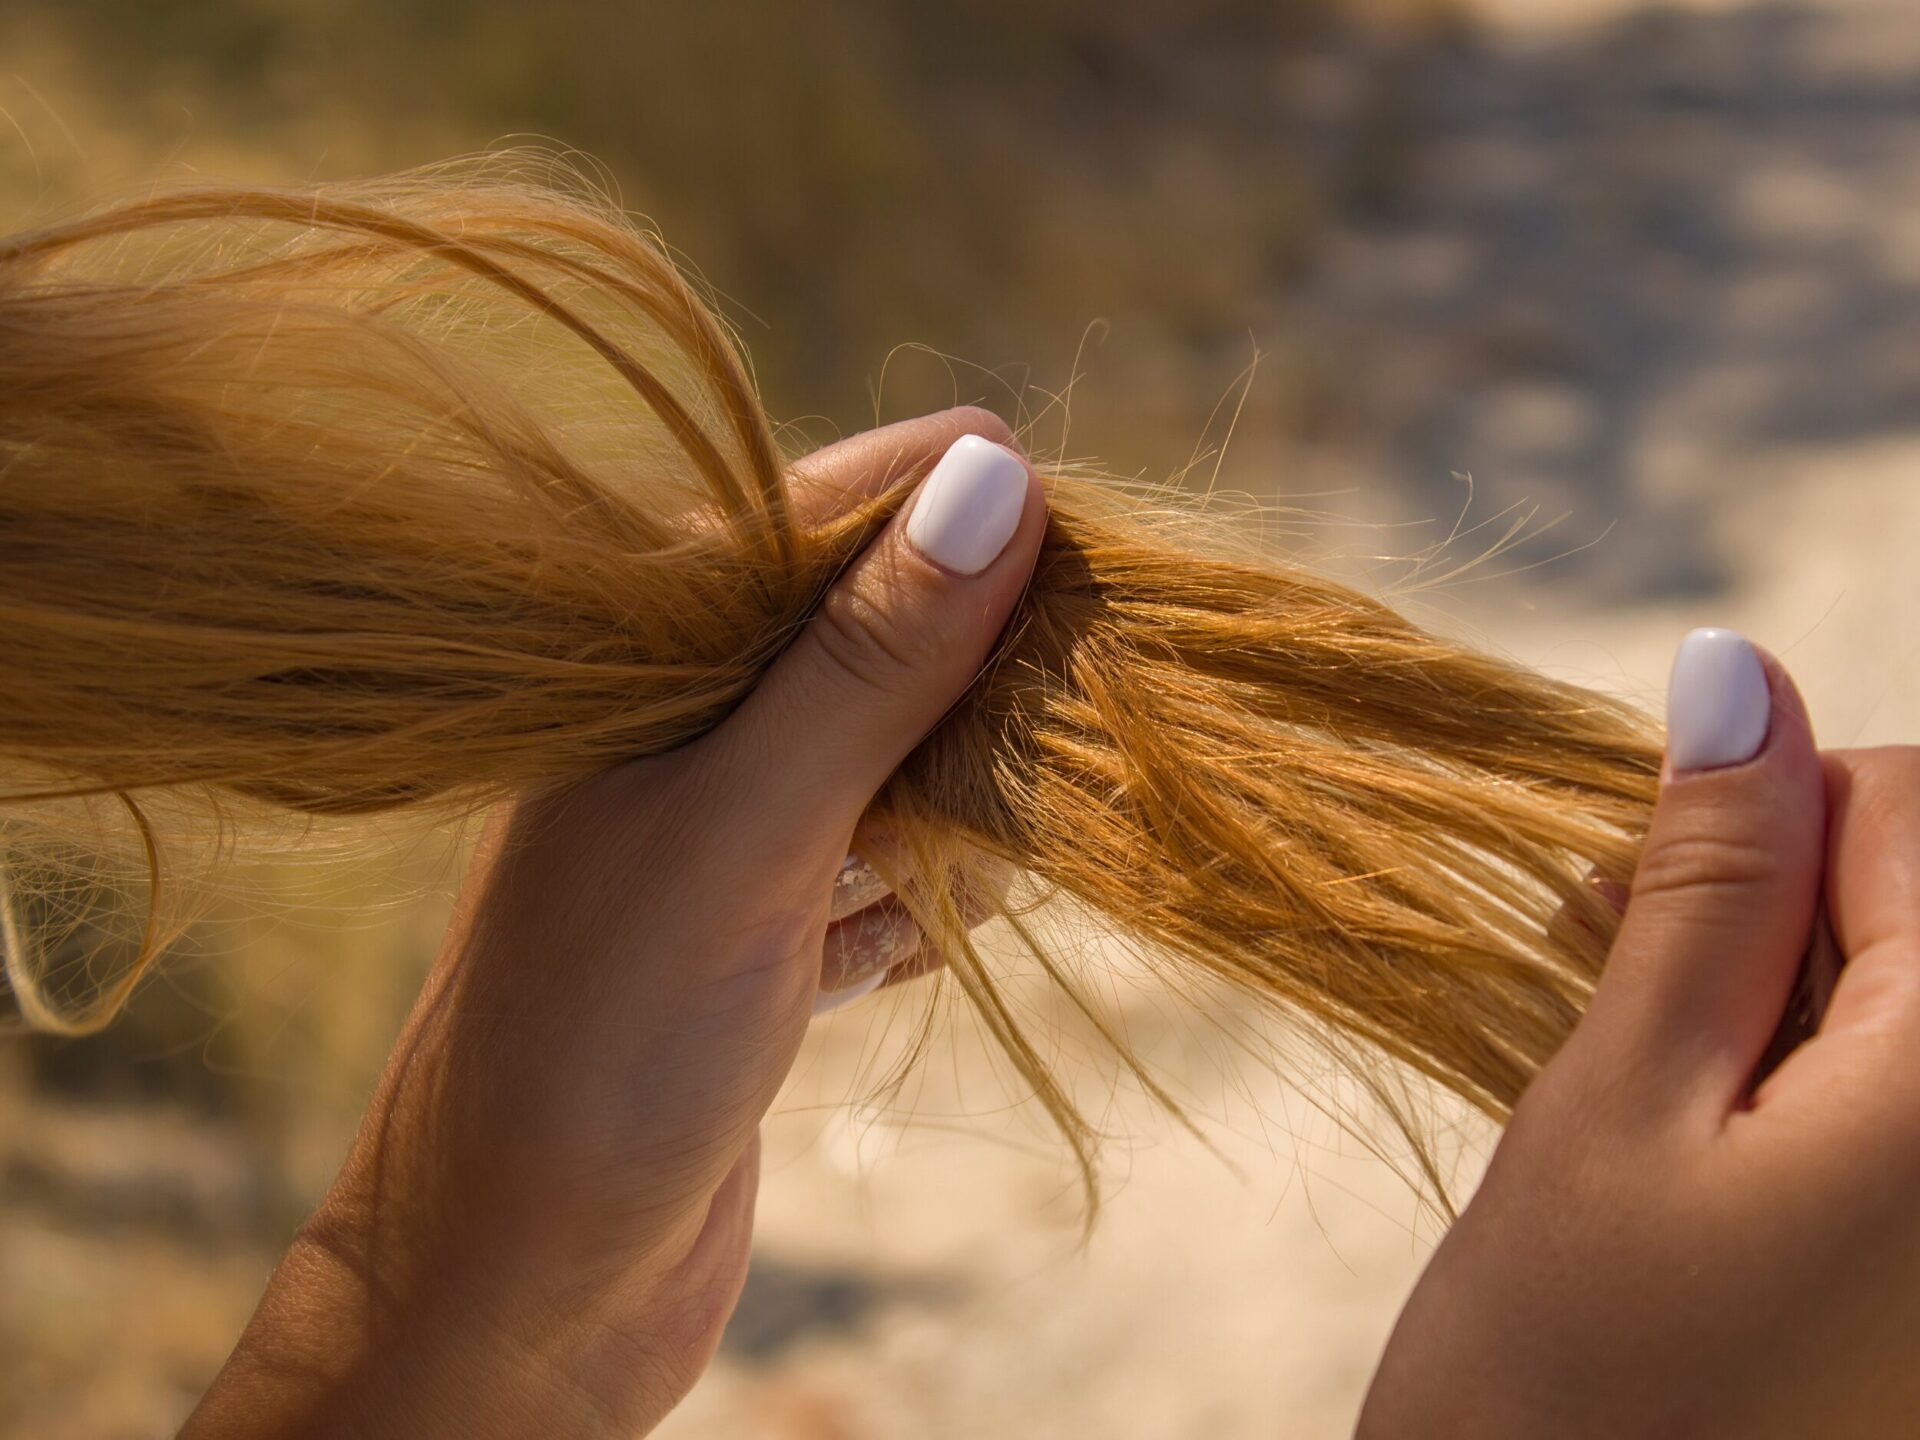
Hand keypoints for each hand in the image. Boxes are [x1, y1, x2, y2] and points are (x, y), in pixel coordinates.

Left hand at [183, 407, 1045, 1437]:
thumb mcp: (746, 829)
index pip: (820, 518)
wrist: (519, 1290)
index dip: (955, 510)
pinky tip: (936, 933)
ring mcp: (720, 838)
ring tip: (1003, 842)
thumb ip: (866, 661)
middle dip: (979, 669)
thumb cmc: (602, 1042)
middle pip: (873, 638)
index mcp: (640, 663)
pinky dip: (924, 899)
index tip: (1087, 533)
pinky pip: (879, 875)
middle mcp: (678, 731)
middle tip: (1072, 707)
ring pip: (889, 761)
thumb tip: (993, 474)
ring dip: (963, 797)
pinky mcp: (757, 938)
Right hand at [1360, 630, 1919, 1437]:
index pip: (1916, 809)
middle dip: (1764, 907)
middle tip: (1607, 985)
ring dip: (1768, 994)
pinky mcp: (1913, 1275)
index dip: (1759, 826)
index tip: (1626, 910)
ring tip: (1636, 1080)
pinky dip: (1795, 1084)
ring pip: (1899, 999)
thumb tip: (1740, 668)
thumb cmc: (1567, 1385)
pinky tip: (1696, 1142)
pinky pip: (1884, 1104)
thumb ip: (1712, 882)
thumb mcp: (1618, 1103)